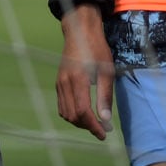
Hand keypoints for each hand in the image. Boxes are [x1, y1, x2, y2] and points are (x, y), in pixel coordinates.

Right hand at [56, 5, 115, 140]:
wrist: (80, 32)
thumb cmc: (97, 49)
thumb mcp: (107, 71)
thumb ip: (105, 96)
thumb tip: (105, 119)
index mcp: (78, 79)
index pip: (82, 111)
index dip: (93, 126)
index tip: (104, 133)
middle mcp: (65, 83)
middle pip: (72, 116)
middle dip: (88, 126)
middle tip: (103, 128)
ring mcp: (59, 83)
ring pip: (65, 113)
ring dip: (79, 122)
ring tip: (95, 121)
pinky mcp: (58, 83)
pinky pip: (62, 106)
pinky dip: (72, 114)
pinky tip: (84, 112)